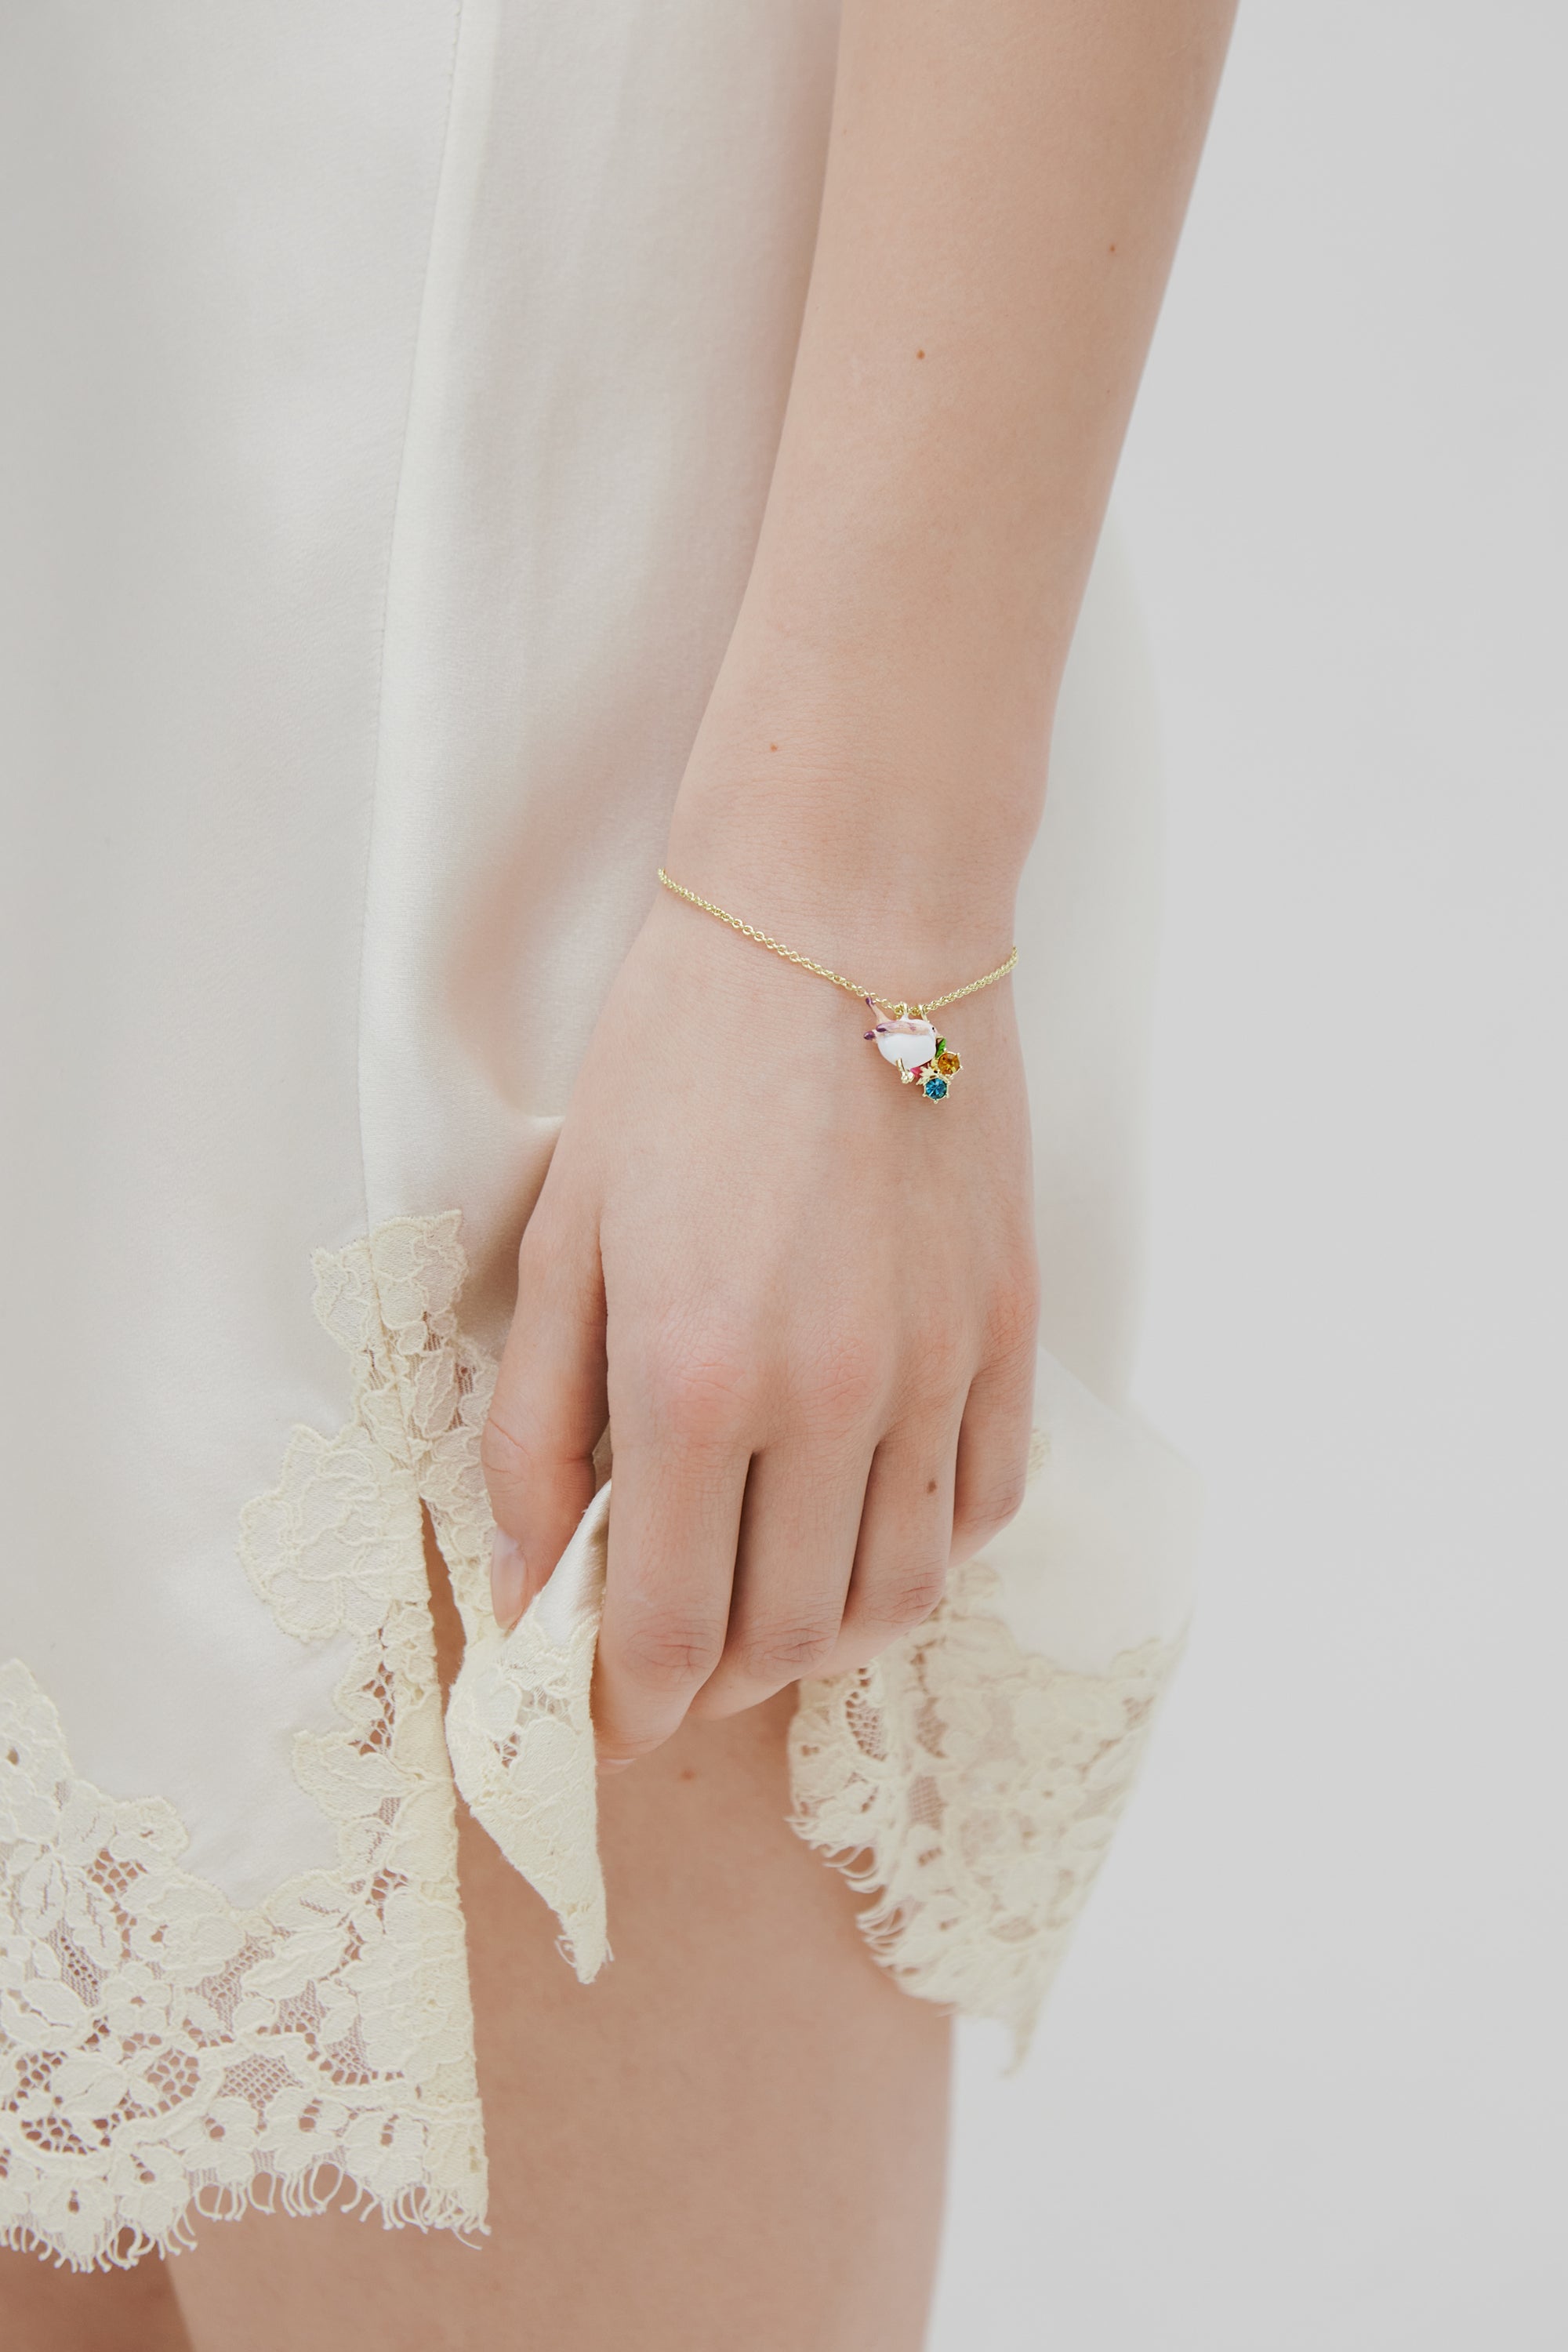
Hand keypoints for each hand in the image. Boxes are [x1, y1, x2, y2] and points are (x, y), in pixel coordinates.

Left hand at [480, 885, 1038, 1762]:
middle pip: (787, 1641)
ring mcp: (939, 1372)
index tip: (606, 1715)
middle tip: (673, 1645)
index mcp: (693, 1383)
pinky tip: (870, 1511)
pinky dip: (928, 1551)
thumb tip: (534, 1581)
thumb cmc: (680, 1062)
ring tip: (772, 1594)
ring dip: (826, 1636)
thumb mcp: (564, 1237)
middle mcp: (830, 1402)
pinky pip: (988, 1505)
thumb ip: (537, 1428)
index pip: (665, 1634)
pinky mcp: (1011, 1331)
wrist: (847, 920)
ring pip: (899, 1597)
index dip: (626, 1707)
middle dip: (716, 1680)